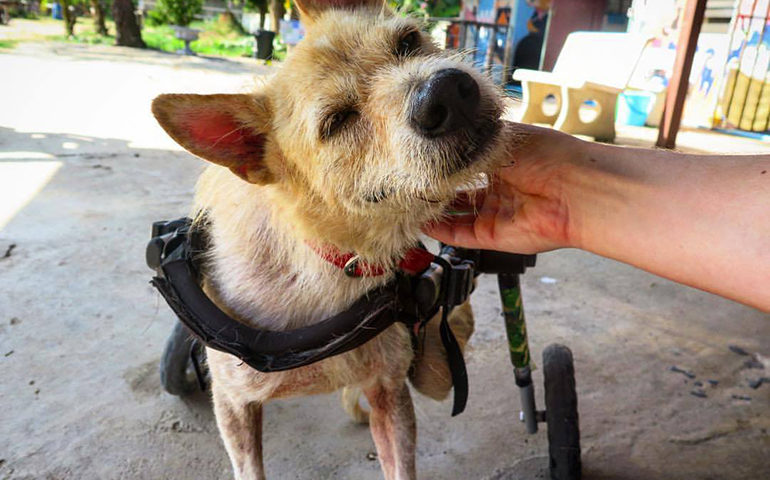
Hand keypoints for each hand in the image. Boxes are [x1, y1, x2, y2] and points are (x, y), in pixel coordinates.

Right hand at [425, 125, 580, 253]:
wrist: (574, 188)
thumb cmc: (548, 155)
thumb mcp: (504, 136)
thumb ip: (472, 142)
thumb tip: (444, 142)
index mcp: (505, 163)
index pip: (468, 165)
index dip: (446, 165)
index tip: (421, 162)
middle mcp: (501, 190)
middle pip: (460, 193)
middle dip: (437, 190)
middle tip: (410, 184)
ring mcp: (497, 214)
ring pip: (458, 216)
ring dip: (434, 212)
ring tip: (408, 203)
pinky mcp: (495, 236)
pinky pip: (462, 236)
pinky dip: (441, 231)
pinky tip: (422, 222)